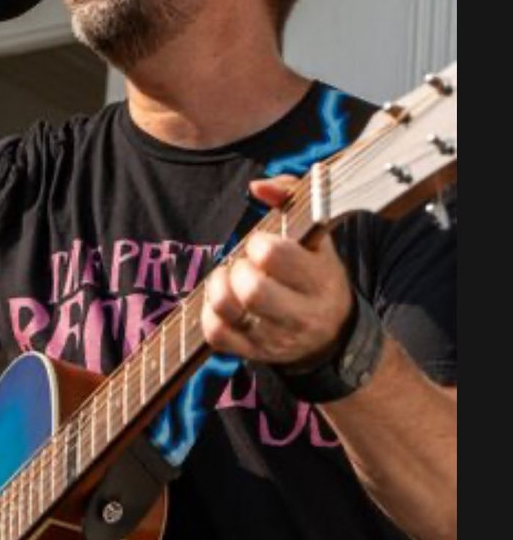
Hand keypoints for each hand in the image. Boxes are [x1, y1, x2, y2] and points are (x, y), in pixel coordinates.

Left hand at [201, 175, 353, 366]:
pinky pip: (215, 334)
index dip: (260, 243)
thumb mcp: (318, 237)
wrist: (331, 334)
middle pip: (253, 291)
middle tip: (247, 265)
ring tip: (230, 280)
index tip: (263, 243)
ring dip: (218, 288)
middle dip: (240, 269)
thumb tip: (257, 186)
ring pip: (227, 312)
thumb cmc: (316, 273)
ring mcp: (274, 338)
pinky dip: (209, 313)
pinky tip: (222, 302)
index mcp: (319, 279)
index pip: (275, 256)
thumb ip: (291, 198)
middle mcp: (301, 315)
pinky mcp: (252, 353)